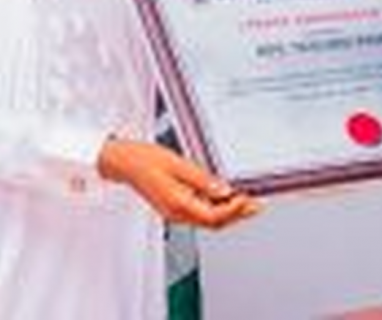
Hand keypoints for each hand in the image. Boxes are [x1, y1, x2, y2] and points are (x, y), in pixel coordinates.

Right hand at [97, 138, 260, 229]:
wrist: (123, 162)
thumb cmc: (145, 159)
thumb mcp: (178, 164)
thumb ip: (202, 179)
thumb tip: (223, 189)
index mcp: (178, 204)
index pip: (214, 216)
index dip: (235, 210)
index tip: (249, 199)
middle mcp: (177, 213)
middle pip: (213, 222)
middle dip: (237, 215)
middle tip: (257, 205)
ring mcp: (175, 212)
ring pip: (207, 219)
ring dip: (228, 212)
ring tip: (246, 201)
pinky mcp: (174, 206)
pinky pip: (200, 212)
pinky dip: (216, 207)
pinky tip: (225, 197)